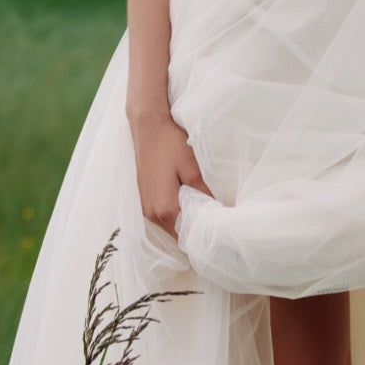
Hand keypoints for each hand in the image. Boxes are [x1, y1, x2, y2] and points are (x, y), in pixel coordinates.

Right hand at [129, 111, 213, 236]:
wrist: (147, 126)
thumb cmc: (170, 144)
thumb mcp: (193, 168)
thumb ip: (204, 194)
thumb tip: (219, 211)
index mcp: (164, 209)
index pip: (186, 236)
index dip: (203, 237)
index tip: (220, 235)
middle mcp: (151, 214)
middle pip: (177, 234)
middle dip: (195, 233)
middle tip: (216, 227)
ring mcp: (145, 207)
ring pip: (169, 227)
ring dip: (185, 224)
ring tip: (206, 216)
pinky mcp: (144, 199)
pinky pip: (163, 217)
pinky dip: (176, 216)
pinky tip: (190, 205)